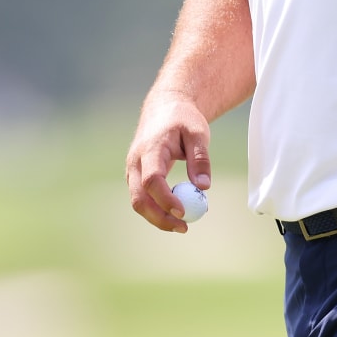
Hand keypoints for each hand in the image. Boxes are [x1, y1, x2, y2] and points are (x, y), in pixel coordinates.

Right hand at [126, 93, 212, 233]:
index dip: (165, 199)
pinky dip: (157, 209)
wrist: (164, 108)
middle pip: (139, 198)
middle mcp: (135, 162)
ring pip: (138, 201)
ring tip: (183, 225)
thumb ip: (200, 159)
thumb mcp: (198, 133)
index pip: (152, 180)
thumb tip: (204, 187)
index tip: (184, 212)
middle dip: (159, 217)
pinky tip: (176, 213)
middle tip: (184, 227)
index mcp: (150, 149)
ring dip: (157, 217)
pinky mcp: (136, 176)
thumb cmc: (183, 119)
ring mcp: (133, 170)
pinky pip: (142, 198)